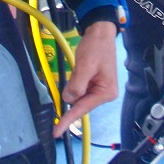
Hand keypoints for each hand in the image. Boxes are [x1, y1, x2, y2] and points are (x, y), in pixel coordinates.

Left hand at [53, 20, 117, 136]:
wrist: (100, 32)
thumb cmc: (96, 47)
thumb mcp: (85, 65)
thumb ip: (77, 85)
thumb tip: (68, 100)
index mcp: (106, 93)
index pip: (82, 109)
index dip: (68, 120)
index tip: (57, 132)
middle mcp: (104, 94)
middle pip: (81, 103)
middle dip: (72, 92)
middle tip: (76, 71)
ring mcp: (99, 90)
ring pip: (78, 96)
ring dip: (74, 85)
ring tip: (81, 66)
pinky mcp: (93, 84)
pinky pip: (79, 89)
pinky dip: (75, 83)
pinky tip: (78, 70)